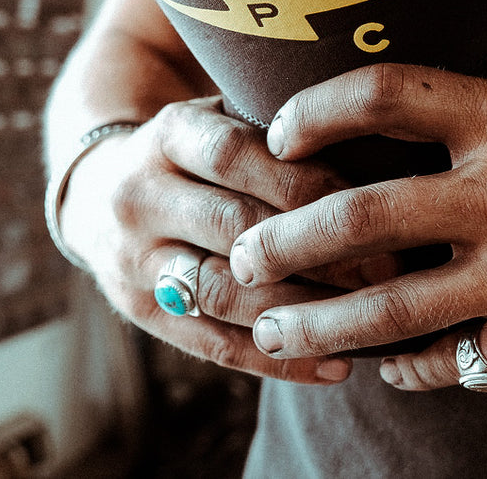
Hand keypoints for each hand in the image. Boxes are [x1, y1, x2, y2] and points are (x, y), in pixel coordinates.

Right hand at [59, 96, 379, 383]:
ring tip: (366, 319)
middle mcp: (138, 196)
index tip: (373, 201)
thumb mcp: (218, 119)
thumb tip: (378, 149)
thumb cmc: (194, 155)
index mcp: (166, 135)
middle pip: (231, 225)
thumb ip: (274, 130)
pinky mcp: (139, 312)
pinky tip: (332, 367)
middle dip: (315, 249)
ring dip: (298, 309)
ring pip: (220, 292)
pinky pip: (211, 345)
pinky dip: (275, 360)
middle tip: (388, 268)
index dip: (305, 181)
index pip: (235, 155)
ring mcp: (132, 259)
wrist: (97, 194)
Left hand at [229, 64, 486, 387]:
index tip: (279, 137)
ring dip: (316, 321)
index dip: (316, 111)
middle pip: (360, 216)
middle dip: (285, 242)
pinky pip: (449, 358)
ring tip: (270, 331)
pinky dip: (409, 365)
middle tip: (243, 259)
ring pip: (388, 307)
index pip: (384, 96)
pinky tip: (386, 368)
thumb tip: (409, 134)